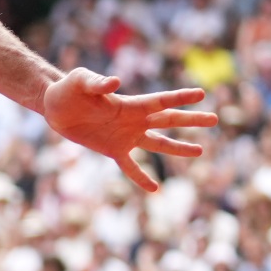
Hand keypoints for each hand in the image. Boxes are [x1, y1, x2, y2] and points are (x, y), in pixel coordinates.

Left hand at [39, 69, 216, 192]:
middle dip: (191, 120)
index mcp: (130, 103)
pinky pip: (131, 166)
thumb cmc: (69, 88)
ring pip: (158, 143)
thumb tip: (114, 82)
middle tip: (215, 119)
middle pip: (168, 120)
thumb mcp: (80, 81)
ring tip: (200, 151)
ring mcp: (126, 136)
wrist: (55, 107)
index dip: (180, 98)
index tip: (202, 94)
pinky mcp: (113, 150)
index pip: (161, 101)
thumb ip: (97, 83)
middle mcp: (134, 120)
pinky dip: (141, 178)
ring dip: (178, 148)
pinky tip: (154, 189)